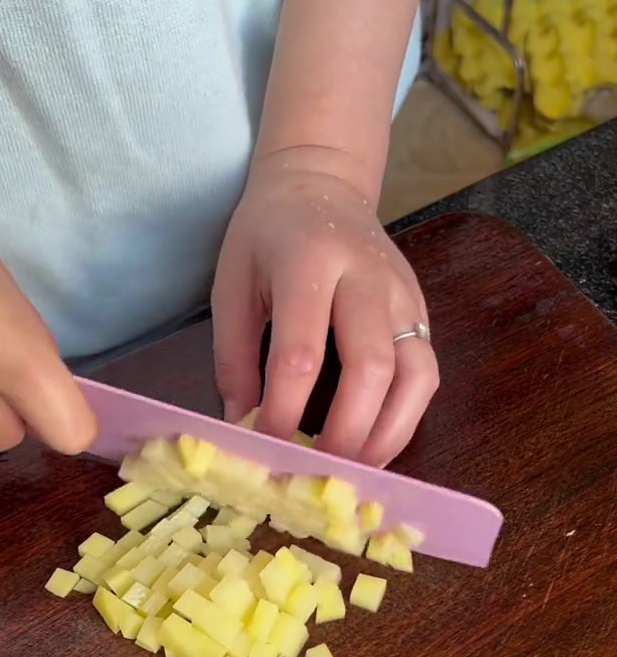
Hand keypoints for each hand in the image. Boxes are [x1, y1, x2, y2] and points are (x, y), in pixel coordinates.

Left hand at [211, 150, 438, 464]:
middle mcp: (367, 277)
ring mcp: (403, 294)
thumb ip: (234, 359)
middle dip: (346, 432)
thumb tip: (242, 430)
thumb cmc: (266, 237)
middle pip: (372, 368)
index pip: (303, 351)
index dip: (286, 410)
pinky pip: (425, 375)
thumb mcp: (231, 286)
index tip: (267, 449)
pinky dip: (403, 419)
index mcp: (310, 262)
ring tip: (355, 473)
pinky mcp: (421, 311)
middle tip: (319, 475)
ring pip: (415, 377)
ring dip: (387, 435)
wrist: (322, 182)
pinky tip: (374, 446)